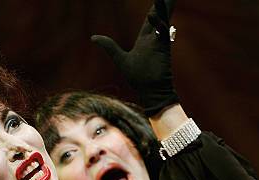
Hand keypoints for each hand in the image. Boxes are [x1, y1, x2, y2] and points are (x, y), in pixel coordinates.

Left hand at [91, 0, 178, 115]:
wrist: (151, 92)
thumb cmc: (138, 79)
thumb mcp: (119, 59)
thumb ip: (109, 46)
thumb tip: (93, 38)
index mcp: (145, 41)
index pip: (150, 20)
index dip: (154, 9)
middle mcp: (154, 39)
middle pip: (159, 16)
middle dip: (162, 5)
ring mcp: (159, 42)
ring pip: (162, 21)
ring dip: (164, 8)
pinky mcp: (163, 48)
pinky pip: (161, 32)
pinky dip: (158, 23)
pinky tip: (153, 14)